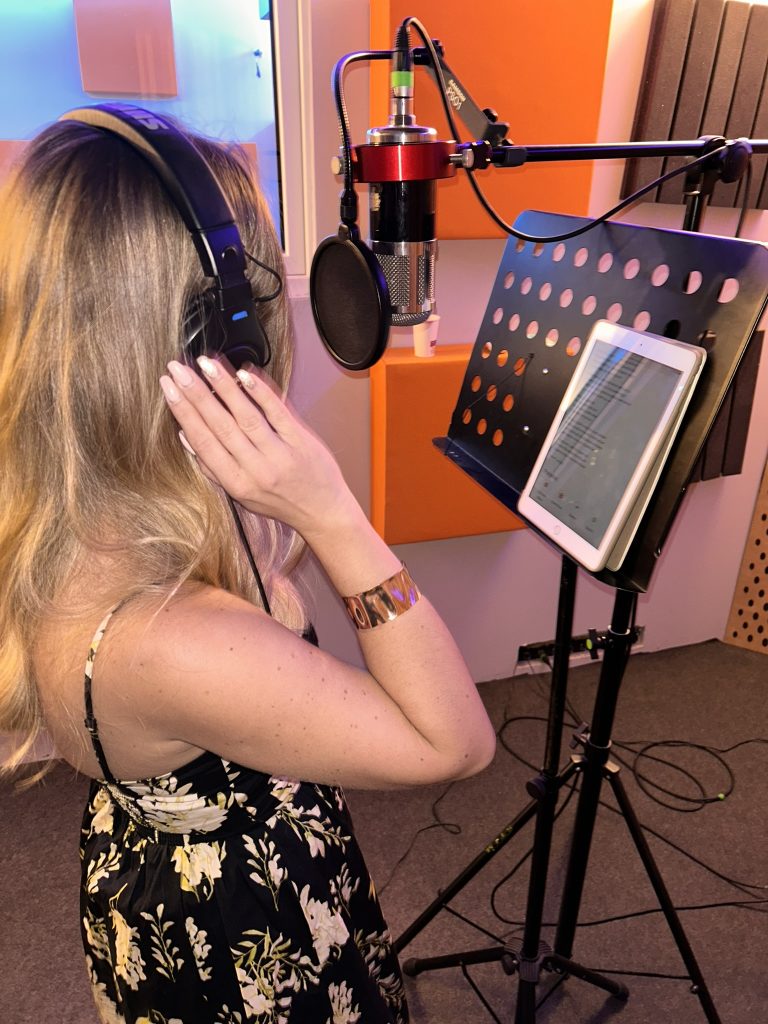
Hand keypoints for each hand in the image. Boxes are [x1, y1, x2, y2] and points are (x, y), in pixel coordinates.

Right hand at [159, 357, 353, 536]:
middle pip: (220, 426)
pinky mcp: (301, 441)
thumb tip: (184, 436)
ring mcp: (280, 454)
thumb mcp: (241, 494)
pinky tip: (244, 374)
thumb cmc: (280, 501)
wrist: (323, 511)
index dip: (183, 413)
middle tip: (177, 369)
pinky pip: (277, 413)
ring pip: (246, 416)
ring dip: (223, 387)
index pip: (203, 442)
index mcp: (237, 483)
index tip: (168, 389)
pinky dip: (260, 393)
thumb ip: (213, 467)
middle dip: (195, 394)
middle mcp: (257, 470)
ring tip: (205, 363)